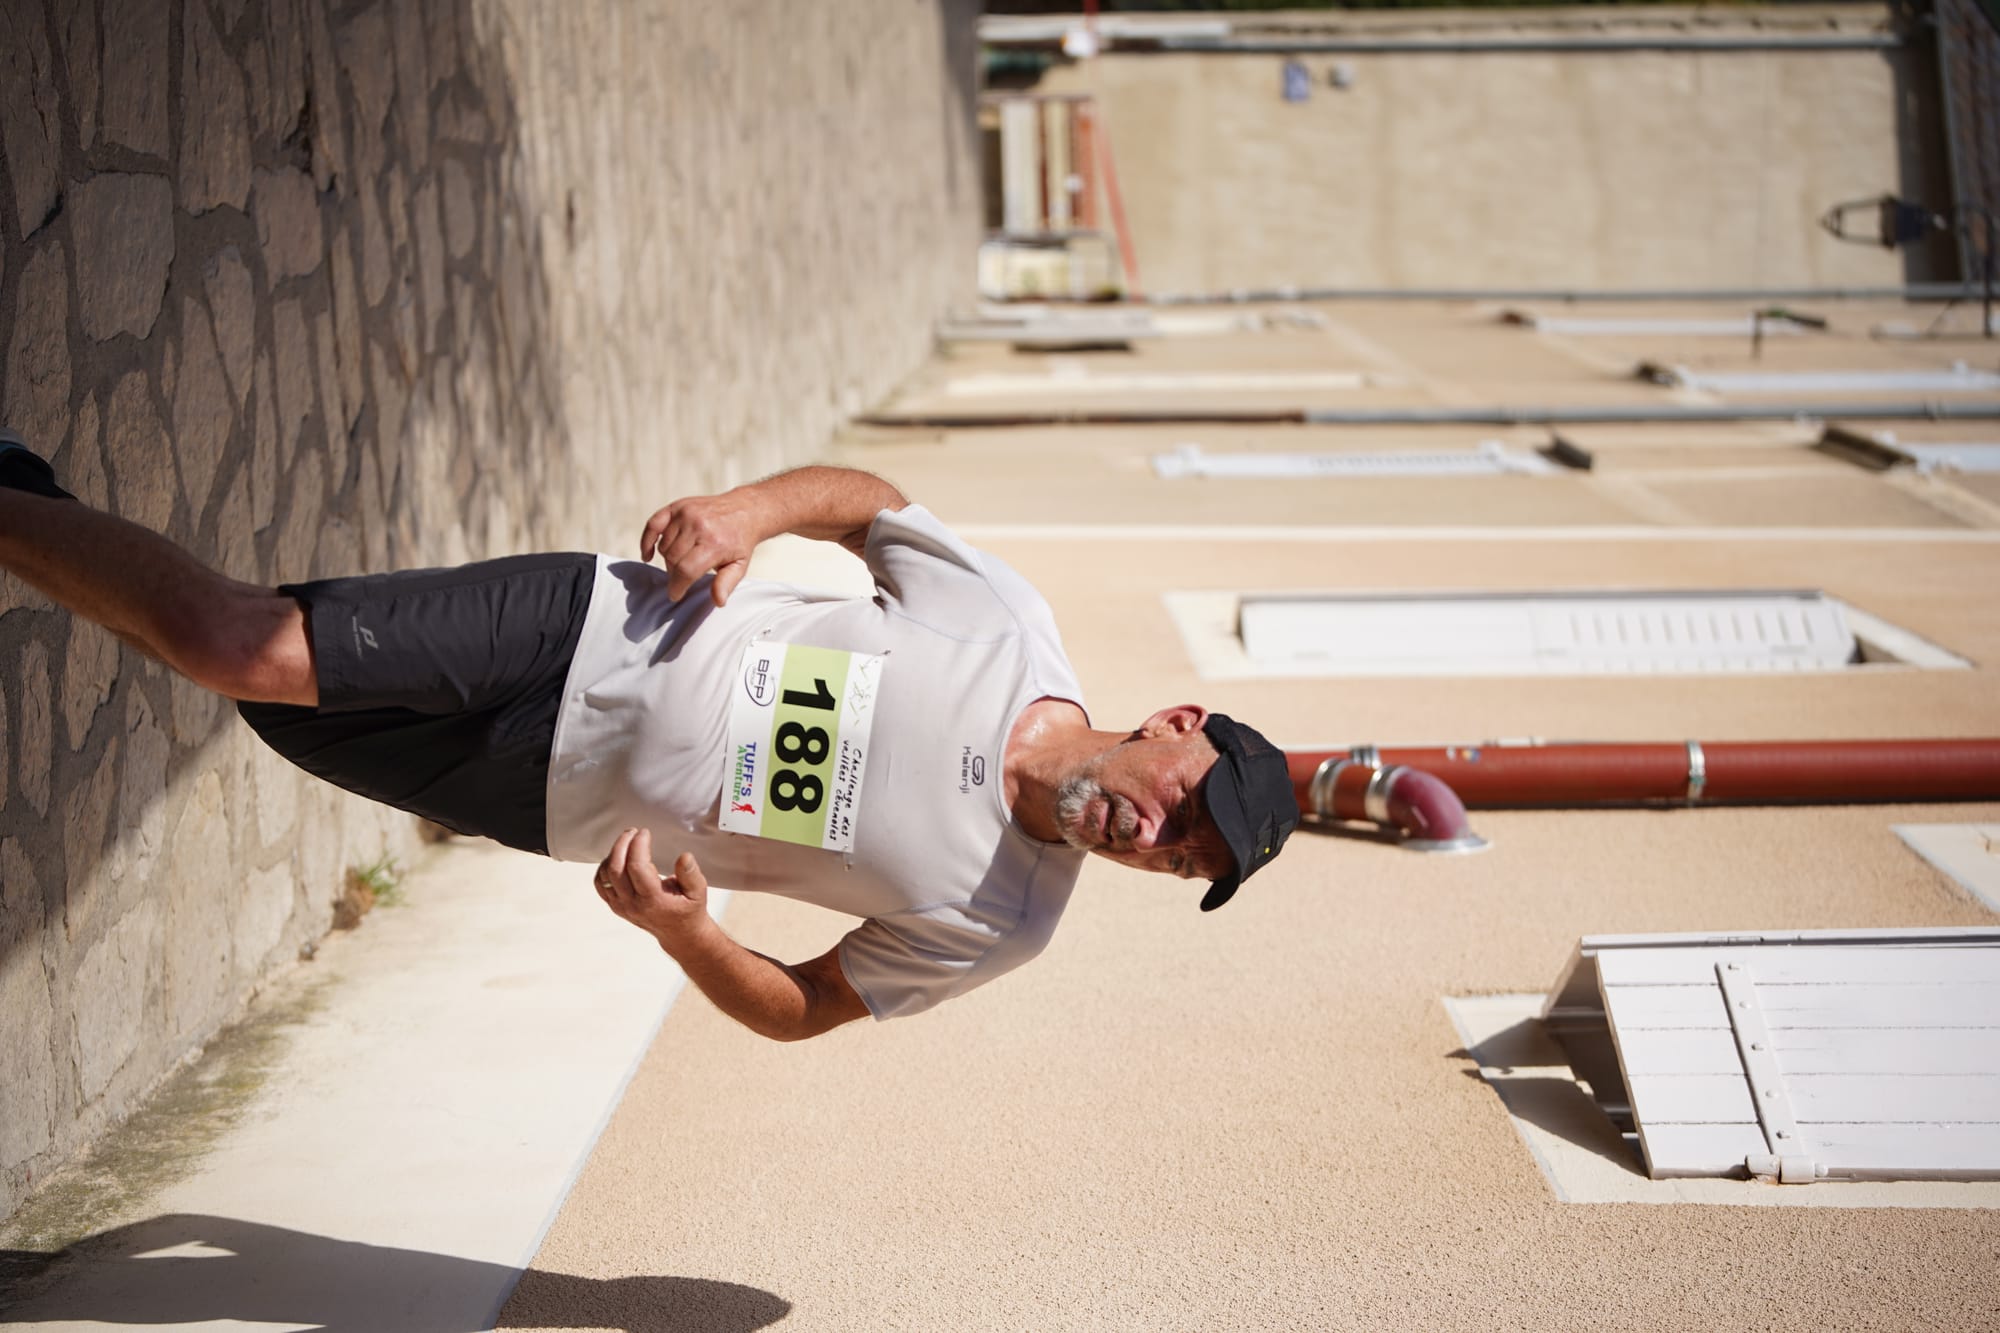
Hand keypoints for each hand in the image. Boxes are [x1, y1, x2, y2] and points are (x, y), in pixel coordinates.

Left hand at [594, 828, 711, 945]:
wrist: (679, 933)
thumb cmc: (689, 910)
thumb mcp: (698, 891)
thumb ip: (691, 874)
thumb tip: (684, 856)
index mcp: (653, 899)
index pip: (637, 867)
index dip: (638, 845)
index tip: (645, 833)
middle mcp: (633, 904)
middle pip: (616, 869)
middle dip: (622, 844)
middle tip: (632, 831)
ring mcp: (622, 907)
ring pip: (605, 875)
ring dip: (613, 854)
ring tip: (627, 841)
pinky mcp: (616, 906)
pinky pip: (600, 884)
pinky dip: (604, 867)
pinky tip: (616, 857)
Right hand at [640, 490, 767, 605]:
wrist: (745, 510)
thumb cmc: (740, 541)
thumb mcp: (740, 565)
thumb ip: (726, 584)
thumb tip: (718, 601)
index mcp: (714, 543)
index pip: (685, 570)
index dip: (677, 587)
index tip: (675, 594)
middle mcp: (698, 526)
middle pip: (672, 560)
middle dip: (674, 575)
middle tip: (682, 579)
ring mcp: (686, 514)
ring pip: (664, 546)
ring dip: (668, 559)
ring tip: (682, 561)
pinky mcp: (678, 506)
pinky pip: (653, 525)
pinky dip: (647, 541)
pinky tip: (648, 554)